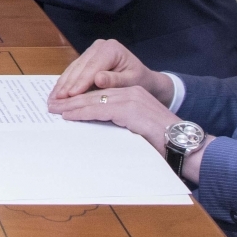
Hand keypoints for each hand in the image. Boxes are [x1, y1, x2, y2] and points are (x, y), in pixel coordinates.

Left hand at [47, 83, 179, 154]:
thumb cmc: (163, 141)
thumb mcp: (137, 128)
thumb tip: (97, 130)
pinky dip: (82, 113)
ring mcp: (131, 98)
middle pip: (93, 94)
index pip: (100, 94)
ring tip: (55, 110)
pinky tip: (69, 116)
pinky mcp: (130, 109)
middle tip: (52, 105)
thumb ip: (120, 123)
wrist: (185, 144)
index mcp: (132, 94)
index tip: (62, 104)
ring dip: (71, 106)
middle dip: (70, 100)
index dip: (79, 99)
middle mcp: (131, 92)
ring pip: (93, 100)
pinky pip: (100, 110)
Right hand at [48, 38, 171, 105]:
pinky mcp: (86, 58)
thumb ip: (115, 80)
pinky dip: (65, 83)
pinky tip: (57, 94)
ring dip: (62, 85)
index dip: (80, 82)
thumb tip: (98, 79)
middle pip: (80, 67)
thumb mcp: (132, 82)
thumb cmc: (141, 81)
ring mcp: (91, 51)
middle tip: (56, 100)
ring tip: (53, 100)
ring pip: (74, 69)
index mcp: (111, 49)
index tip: (71, 95)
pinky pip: (74, 71)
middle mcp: (99, 46)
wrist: (144, 79)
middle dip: (68, 85)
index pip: (92, 67)